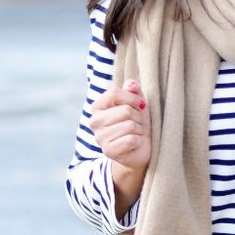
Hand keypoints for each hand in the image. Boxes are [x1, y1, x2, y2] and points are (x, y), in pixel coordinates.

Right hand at [88, 79, 151, 210]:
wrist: (140, 150)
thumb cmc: (137, 124)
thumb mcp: (137, 105)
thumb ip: (133, 91)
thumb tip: (132, 84)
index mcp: (98, 107)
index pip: (114, 93)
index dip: (132, 98)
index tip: (140, 105)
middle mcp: (94, 121)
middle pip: (124, 111)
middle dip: (138, 117)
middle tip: (138, 124)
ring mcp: (100, 137)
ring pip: (129, 125)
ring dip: (139, 130)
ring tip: (136, 133)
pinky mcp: (109, 151)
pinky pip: (131, 139)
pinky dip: (138, 141)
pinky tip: (134, 144)